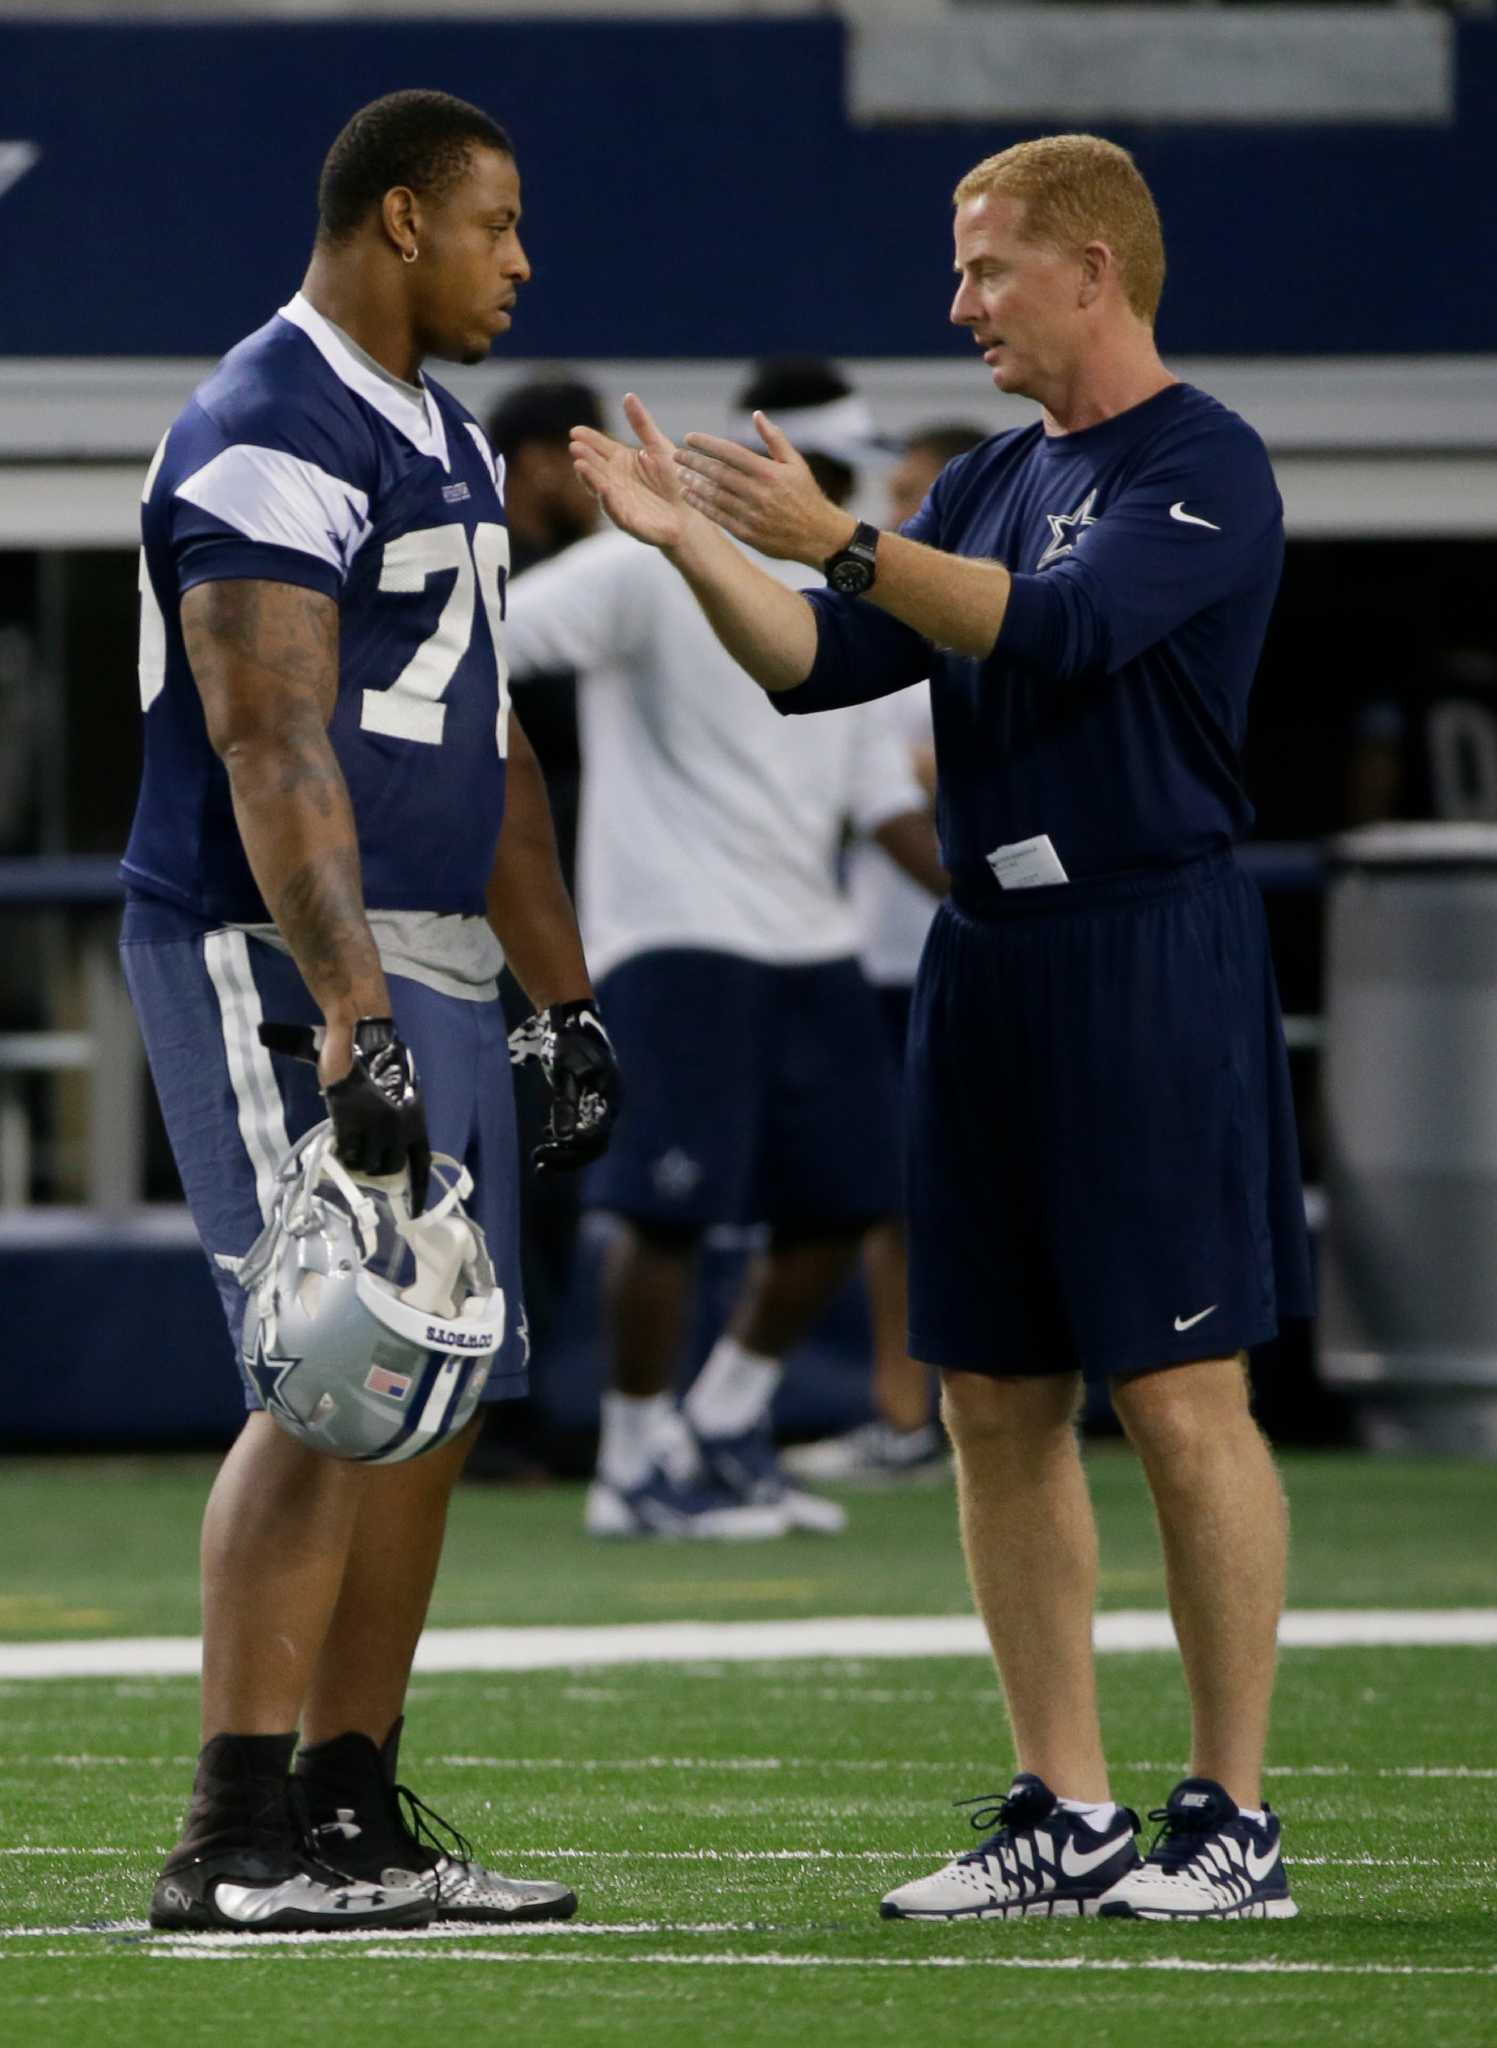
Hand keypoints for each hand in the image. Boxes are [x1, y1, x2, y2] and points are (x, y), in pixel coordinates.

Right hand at [322, 1019, 430, 1211]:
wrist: (362, 1038)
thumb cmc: (384, 1062)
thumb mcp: (402, 1094)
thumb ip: (400, 1120)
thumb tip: (390, 1145)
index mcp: (416, 1120)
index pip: (421, 1164)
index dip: (419, 1191)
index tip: (416, 1212)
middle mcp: (398, 1127)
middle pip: (390, 1169)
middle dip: (378, 1169)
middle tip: (367, 1159)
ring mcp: (372, 1126)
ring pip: (365, 1163)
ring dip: (357, 1161)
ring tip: (352, 1149)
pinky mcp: (348, 1120)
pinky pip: (346, 1150)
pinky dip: (342, 1151)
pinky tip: (340, 1143)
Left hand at [509, 998, 621, 1172]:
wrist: (570, 1017)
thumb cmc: (566, 1041)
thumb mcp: (562, 1070)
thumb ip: (565, 1103)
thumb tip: (563, 1136)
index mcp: (609, 1094)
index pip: (596, 1134)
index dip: (573, 1148)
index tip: (546, 1151)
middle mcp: (610, 1102)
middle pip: (594, 1142)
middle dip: (567, 1156)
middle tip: (537, 1163)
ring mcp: (602, 1101)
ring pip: (588, 1138)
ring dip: (565, 1151)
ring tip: (538, 1160)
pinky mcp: (591, 1098)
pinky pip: (583, 1126)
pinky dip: (565, 1136)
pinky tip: (547, 1138)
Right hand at [569, 393, 700, 552]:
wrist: (692, 513)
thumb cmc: (675, 480)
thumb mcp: (658, 446)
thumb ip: (642, 424)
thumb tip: (627, 396)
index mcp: (622, 463)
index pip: (600, 449)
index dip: (588, 440)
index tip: (575, 431)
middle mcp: (617, 482)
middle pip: (597, 468)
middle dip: (585, 458)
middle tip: (574, 446)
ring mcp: (622, 503)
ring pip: (602, 489)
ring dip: (590, 479)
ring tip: (580, 465)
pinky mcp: (632, 524)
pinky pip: (617, 513)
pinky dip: (609, 503)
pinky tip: (604, 490)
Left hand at [674, 412, 854, 566]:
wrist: (818, 536)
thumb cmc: (806, 495)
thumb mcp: (796, 463)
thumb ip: (774, 438)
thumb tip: (756, 415)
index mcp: (769, 472)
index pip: (730, 452)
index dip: (706, 444)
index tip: (688, 438)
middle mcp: (758, 492)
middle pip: (717, 473)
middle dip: (693, 462)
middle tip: (676, 455)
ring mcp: (751, 514)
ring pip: (714, 495)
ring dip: (693, 483)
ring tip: (679, 474)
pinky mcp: (747, 533)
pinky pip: (718, 516)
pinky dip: (701, 505)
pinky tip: (689, 496)